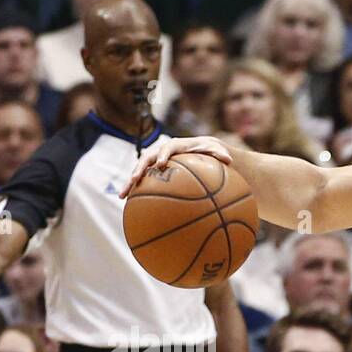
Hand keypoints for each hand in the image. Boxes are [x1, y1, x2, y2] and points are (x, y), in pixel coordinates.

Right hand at [119, 135, 233, 198]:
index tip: (160, 164)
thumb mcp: (217, 151)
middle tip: (134, 179)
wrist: (201, 150)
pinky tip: (130, 205)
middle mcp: (162, 152)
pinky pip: (144, 182)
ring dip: (130, 183)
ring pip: (140, 171)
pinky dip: (136, 192)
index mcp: (176, 146)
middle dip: (139, 169)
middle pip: (146, 159)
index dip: (162, 155)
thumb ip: (220, 154)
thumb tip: (229, 159)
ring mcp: (156, 163)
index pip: (167, 148)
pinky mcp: (155, 173)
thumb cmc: (210, 151)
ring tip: (122, 195)